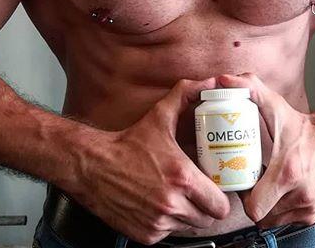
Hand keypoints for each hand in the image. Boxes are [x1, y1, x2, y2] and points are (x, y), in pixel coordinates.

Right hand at [75, 78, 229, 244]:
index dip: (221, 197)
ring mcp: (158, 222)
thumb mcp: (159, 115)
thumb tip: (209, 82)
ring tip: (179, 196)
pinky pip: (169, 234)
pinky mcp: (146, 234)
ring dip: (188, 215)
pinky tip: (160, 204)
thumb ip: (187, 94)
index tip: (215, 187)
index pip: (220, 205)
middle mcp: (172, 204)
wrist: (93, 165)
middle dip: (206, 207)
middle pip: (208, 219)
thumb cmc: (128, 143)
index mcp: (182, 178)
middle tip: (199, 192)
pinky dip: (168, 223)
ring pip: (189, 227)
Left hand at [218, 73, 314, 227]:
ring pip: (273, 220)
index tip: (241, 181)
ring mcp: (307, 207)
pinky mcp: (312, 214)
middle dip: (251, 201)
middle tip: (248, 183)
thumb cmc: (301, 127)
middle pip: (261, 215)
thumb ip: (248, 88)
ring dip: (265, 207)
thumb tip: (223, 80)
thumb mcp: (274, 105)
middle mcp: (300, 194)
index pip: (254, 206)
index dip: (242, 197)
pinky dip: (278, 210)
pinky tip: (276, 192)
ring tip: (261, 187)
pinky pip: (286, 221)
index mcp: (287, 173)